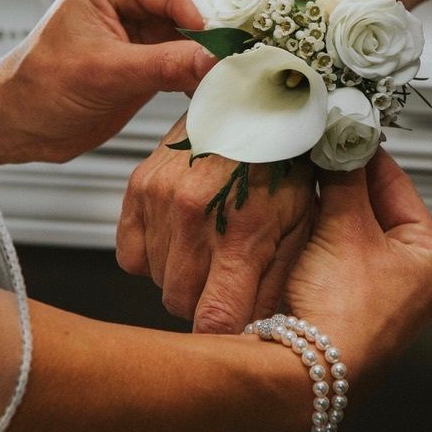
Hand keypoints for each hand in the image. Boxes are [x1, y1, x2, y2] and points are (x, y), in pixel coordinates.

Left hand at [0, 0, 216, 164]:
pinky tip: (215, 85)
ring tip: (236, 73)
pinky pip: (197, 47)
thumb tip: (217, 60)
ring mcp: (148, 15)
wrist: (22, 121)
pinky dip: (209, 65)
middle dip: (224, 25)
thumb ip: (165, 65)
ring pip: (206, 20)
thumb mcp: (106, 75)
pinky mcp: (156, 45)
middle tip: (247, 56)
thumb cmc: (42, 88)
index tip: (233, 52)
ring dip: (220, 46)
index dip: (211, 19)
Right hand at [118, 119, 316, 332]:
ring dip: (182, 275)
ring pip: (157, 281)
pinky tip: (182, 236)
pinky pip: (130, 256)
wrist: (256, 96)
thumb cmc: (288, 157)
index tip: (234, 326)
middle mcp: (192, 220)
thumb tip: (263, 328)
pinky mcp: (139, 188)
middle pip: (180, 305)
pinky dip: (153, 255)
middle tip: (228, 279)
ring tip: (211, 246)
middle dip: (205, 302)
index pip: (215, 321)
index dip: (223, 335)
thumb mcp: (301, 221)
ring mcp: (160, 202)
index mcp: (240, 234)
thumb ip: (279, 279)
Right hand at [285, 150, 431, 379]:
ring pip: (347, 228)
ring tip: (300, 176)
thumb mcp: (345, 228)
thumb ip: (345, 176)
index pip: (398, 183)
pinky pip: (329, 253)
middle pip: (372, 205)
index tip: (340, 129)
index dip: (363, 153)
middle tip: (314, 150)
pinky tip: (291, 215)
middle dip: (340, 179)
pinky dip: (312, 233)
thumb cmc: (342, 312)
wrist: (304, 372)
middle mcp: (411, 276)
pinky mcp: (344, 302)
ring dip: (323, 205)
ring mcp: (377, 291)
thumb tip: (343, 137)